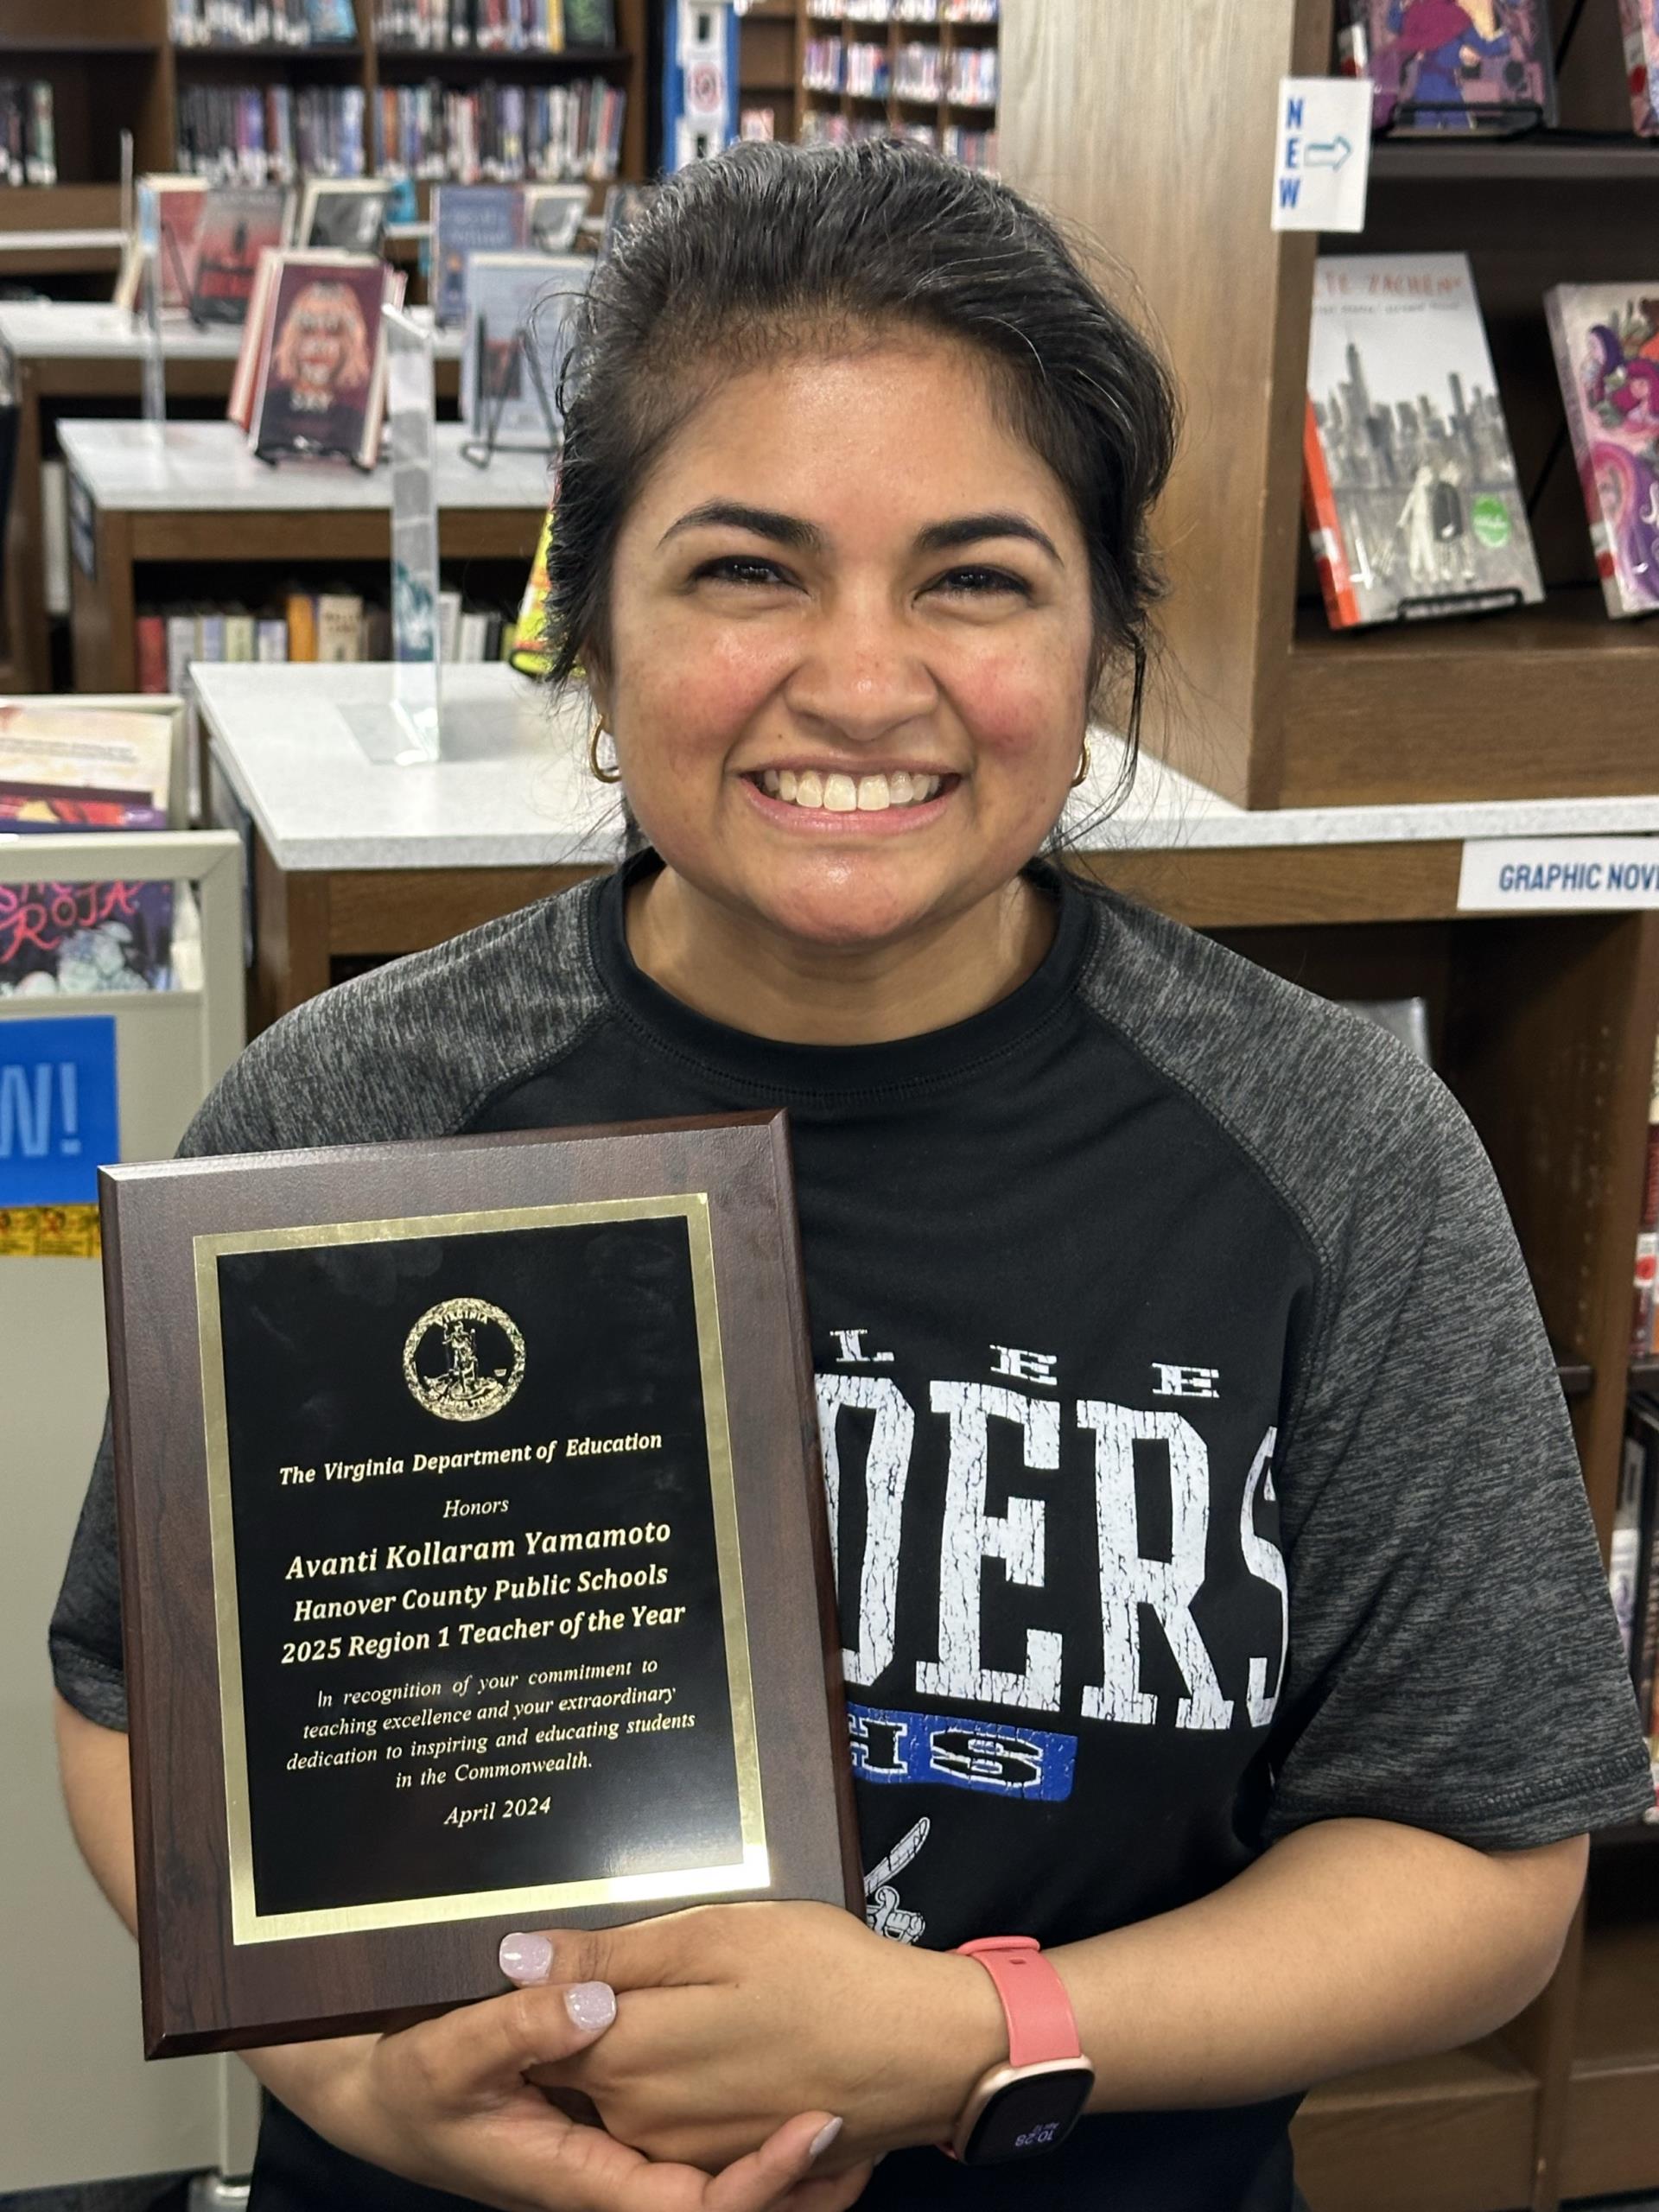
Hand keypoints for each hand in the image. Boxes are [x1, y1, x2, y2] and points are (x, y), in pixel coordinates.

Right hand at [255, 1981, 865, 2211]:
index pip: (692, 2208)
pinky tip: (782, 2094)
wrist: (377, 2094)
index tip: (818, 2128)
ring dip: (780, 2166)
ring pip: (710, 2179)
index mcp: (582, 2178)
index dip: (761, 2182)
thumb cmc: (410, 2083)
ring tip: (851, 2120)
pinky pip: (690, 2147)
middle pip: (718, 2203)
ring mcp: (613, 2155)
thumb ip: (519, 2028)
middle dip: (793, 2185)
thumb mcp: (451, 2052)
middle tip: (866, 2130)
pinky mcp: (612, 2127)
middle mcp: (608, 2177)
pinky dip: (743, 2136)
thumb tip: (596, 2002)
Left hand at [502, 1902, 1004, 2172]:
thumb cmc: (824, 1973)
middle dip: (586, 2023)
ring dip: (635, 2057)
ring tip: (711, 2003)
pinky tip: (732, 2045)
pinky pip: (669, 2128)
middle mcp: (640, 2122)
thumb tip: (510, 1956)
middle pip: (579, 2065)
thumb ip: (609, 1954)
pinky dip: (679, 2089)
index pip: (539, 2027)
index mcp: (629, 2056)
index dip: (544, 1987)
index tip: (563, 1954)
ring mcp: (682, 2153)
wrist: (923, 2051)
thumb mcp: (714, 1935)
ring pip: (623, 2097)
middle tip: (664, 1971)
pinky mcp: (721, 2164)